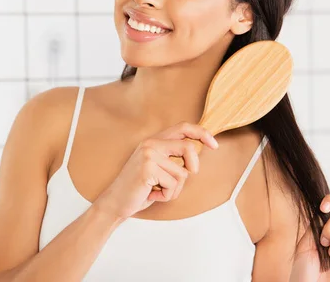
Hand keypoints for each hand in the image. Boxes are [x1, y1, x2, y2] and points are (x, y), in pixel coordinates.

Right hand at [92, 122, 218, 220]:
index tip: (214, 144)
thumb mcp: (158, 168)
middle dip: (193, 165)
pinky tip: (152, 194)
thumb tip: (195, 158)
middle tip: (189, 174)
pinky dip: (166, 195)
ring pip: (182, 173)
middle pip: (187, 147)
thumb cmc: (139, 188)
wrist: (115, 201)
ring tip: (158, 190)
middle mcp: (151, 144)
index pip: (183, 128)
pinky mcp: (148, 168)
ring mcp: (148, 154)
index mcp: (154, 141)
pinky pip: (173, 184)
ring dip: (174, 189)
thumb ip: (172, 159)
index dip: (201, 133)